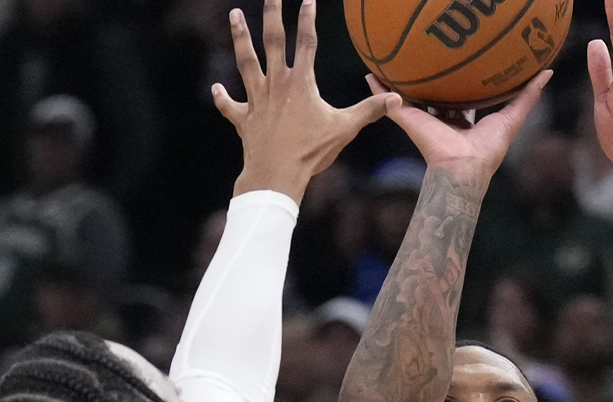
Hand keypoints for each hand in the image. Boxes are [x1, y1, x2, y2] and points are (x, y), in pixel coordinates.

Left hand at [215, 0, 399, 202]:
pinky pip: (229, 105)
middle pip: (273, 42)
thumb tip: (397, 99)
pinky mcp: (243, 118)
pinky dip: (222, 96)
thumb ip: (369, 111)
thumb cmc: (311, 152)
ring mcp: (256, 100)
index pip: (307, 42)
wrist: (276, 174)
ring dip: (240, 38)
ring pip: (246, 62)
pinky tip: (215, 87)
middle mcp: (276, 84)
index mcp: (301, 83)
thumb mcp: (345, 129)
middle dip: (272, 15)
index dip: (308, 19)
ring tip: (235, 15)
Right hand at [372, 70, 550, 181]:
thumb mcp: (512, 117)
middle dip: (431, 83)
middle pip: (434, 97)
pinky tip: (370, 75)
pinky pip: (389, 102)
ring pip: (410, 97)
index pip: (461, 100)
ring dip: (400, 83)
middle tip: (429, 61)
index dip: (462, 85)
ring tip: (393, 63)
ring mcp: (423, 119)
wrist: (462, 168)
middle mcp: (442, 120)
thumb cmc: (487, 149)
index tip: (463, 70)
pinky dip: (378, 89)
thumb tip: (547, 72)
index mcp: (463, 122)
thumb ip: (527, 96)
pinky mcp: (408, 119)